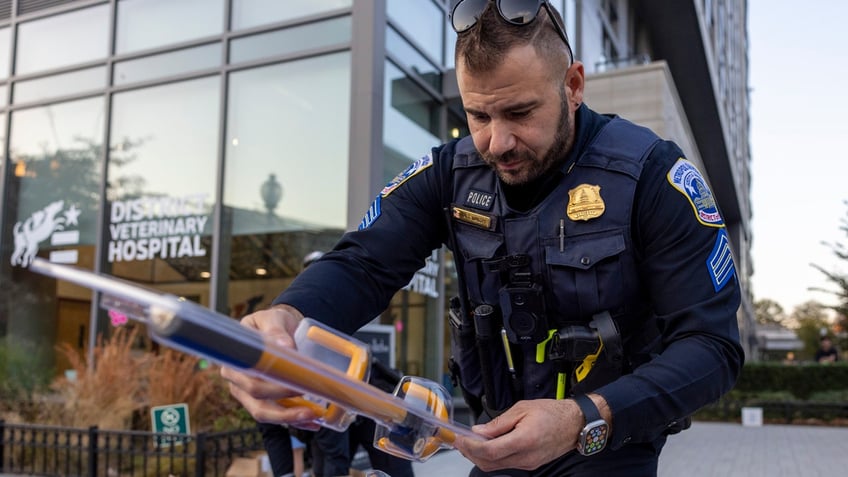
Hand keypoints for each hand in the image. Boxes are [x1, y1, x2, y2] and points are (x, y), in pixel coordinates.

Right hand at [220, 305, 319, 429]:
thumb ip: (276, 331)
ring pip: (266, 414)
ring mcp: (248, 394)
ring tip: (313, 417)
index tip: (294, 388)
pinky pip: (276, 414)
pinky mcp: (263, 400)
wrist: (277, 328)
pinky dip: (294, 419)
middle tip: (311, 408)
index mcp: (235, 362)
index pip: (251, 382)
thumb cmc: (271, 323)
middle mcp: (237, 381)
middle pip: (257, 404)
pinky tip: (312, 421)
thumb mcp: (272, 319)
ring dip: (290, 419)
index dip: (272, 390)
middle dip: (285, 410)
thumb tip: (284, 346)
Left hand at [453, 399, 582, 471]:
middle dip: (470, 453)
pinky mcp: (530, 465)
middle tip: (459, 441)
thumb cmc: (553, 413)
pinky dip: (492, 458)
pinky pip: (505, 465)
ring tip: (470, 443)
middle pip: (489, 463)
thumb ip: (498, 423)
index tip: (459, 438)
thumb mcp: (522, 409)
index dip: (470, 446)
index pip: (489, 451)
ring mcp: (528, 464)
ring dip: (479, 457)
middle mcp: (525, 457)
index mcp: (523, 440)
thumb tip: (479, 431)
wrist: (574, 423)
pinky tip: (487, 446)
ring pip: (496, 466)